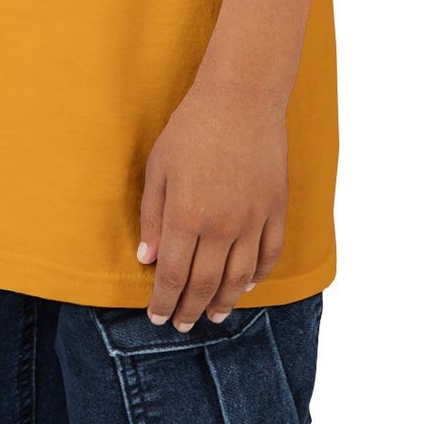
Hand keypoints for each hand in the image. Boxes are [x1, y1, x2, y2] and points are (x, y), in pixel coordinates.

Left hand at [137, 78, 288, 330]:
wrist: (241, 98)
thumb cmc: (192, 128)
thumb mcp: (159, 168)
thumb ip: (153, 216)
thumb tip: (147, 258)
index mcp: (186, 215)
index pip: (173, 276)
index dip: (164, 302)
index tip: (158, 317)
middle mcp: (221, 225)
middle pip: (204, 284)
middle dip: (190, 310)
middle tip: (182, 325)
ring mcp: (252, 219)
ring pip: (239, 277)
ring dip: (224, 302)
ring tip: (213, 316)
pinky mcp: (275, 208)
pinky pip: (269, 254)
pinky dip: (258, 276)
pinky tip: (246, 285)